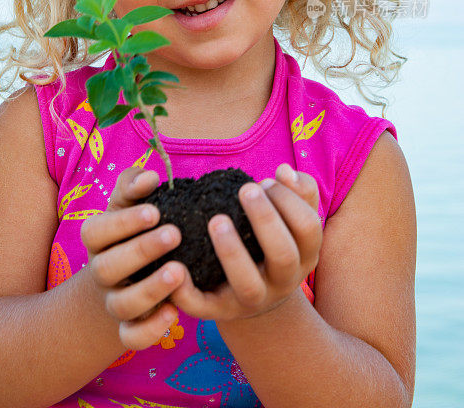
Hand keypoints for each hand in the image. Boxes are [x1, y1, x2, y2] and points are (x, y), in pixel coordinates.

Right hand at [80, 166, 185, 349]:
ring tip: (179, 271)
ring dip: (150, 289)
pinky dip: (150, 331)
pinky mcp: (129, 327)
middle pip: (106, 268)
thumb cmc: (132, 229)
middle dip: (140, 251)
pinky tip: (173, 314)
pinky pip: (132, 338)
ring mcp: (114, 302)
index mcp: (98, 240)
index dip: (123, 222)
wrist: (124, 277)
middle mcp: (102, 272)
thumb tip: (151, 176)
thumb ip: (134, 184)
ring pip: (122, 305)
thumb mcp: (128, 203)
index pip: (96, 231)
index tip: (156, 210)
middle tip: (174, 234)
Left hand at [168, 164, 322, 321]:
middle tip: (245, 189)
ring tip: (216, 221)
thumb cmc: (272, 243)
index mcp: (304, 255)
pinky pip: (203, 308)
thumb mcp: (293, 221)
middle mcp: (283, 281)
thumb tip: (284, 171)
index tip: (265, 180)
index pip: (308, 227)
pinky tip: (175, 267)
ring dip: (232, 252)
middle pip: (283, 255)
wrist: (257, 300)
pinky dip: (187, 293)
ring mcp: (252, 300)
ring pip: (247, 284)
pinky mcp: (219, 311)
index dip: (289, 200)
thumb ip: (298, 191)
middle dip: (265, 219)